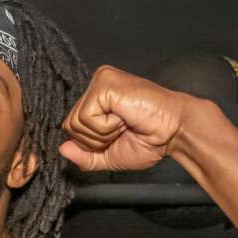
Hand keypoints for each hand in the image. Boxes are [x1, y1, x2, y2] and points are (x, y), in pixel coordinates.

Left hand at [60, 66, 193, 174]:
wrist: (174, 132)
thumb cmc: (150, 140)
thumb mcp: (110, 156)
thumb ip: (85, 156)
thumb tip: (62, 149)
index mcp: (97, 99)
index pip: (71, 128)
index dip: (91, 144)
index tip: (118, 137)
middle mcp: (96, 86)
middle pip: (70, 126)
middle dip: (95, 140)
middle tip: (123, 130)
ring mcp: (100, 81)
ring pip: (76, 123)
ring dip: (102, 134)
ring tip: (125, 124)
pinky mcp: (104, 83)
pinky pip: (87, 118)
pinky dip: (106, 128)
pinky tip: (125, 118)